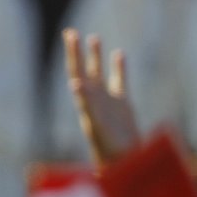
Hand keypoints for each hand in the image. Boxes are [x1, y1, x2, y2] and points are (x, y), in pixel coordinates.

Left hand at [62, 29, 140, 167]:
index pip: (76, 74)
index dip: (74, 56)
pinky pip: (120, 82)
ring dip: (95, 57)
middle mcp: (93, 100)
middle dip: (77, 52)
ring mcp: (108, 102)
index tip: (71, 39)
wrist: (125, 163)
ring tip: (93, 37)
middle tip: (72, 32)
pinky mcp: (122, 105)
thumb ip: (87, 104)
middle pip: (83, 70)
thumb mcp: (96, 125)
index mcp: (86, 103)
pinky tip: (119, 54)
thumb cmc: (109, 149)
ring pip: (100, 74)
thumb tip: (75, 84)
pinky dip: (119, 68)